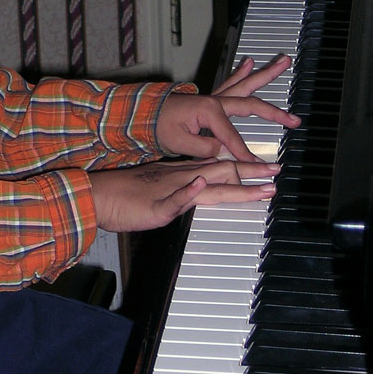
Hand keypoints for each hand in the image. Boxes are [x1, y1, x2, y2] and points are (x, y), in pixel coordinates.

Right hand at [89, 158, 277, 232]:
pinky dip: (189, 191)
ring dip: (238, 184)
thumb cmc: (121, 197)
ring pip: (208, 183)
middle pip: (223, 171)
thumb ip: (179, 190)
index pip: (219, 167)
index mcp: (180, 175)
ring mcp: (169, 190)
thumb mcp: (156, 191)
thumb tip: (197, 189)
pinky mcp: (156, 206)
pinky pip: (175, 197)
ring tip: (262, 185)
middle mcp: (180, 178)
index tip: (266, 170)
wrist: (95, 196)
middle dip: (253, 172)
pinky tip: (201, 186)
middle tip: (276, 172)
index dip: (245, 168)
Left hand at [157, 59, 299, 160]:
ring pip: (245, 85)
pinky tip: (249, 62)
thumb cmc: (158, 126)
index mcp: (208, 111)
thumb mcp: (179, 142)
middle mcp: (214, 100)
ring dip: (265, 74)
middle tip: (294, 120)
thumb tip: (223, 150)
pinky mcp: (211, 99)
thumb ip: (204, 147)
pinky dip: (240, 73)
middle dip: (274, 113)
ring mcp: (213, 97)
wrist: (143, 115)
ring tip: (283, 61)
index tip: (254, 166)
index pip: (232, 138)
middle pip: (251, 104)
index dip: (243, 153)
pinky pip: (230, 84)